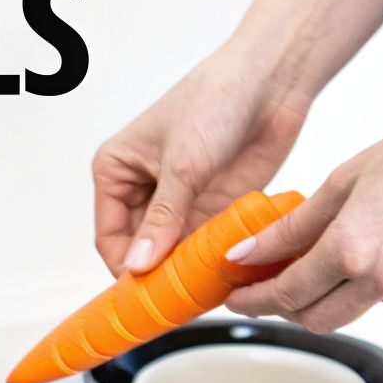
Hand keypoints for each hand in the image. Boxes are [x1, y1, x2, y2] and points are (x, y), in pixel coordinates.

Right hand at [93, 48, 312, 273]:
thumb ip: (162, 218)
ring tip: (199, 294)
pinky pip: (203, 246)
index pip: (110, 236)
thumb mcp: (183, 163)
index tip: (143, 295)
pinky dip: (210, 262)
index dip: (124, 267)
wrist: (273, 78)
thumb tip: (138, 266)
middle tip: (172, 303)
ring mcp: (179, 200)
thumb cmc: (216, 99)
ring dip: (185, 272)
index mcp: (116, 171)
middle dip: (155, 275)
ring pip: (172, 253)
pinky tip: (221, 278)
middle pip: (140, 250)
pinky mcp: (212, 206)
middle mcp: (143, 189)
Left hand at [223, 97, 382, 331]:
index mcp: (353, 251)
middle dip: (291, 308)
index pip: (287, 296)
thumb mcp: (348, 178)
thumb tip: (248, 252)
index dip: (254, 301)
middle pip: (321, 320)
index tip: (237, 297)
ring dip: (343, 287)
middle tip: (274, 285)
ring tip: (345, 243)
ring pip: (366, 303)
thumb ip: (294, 226)